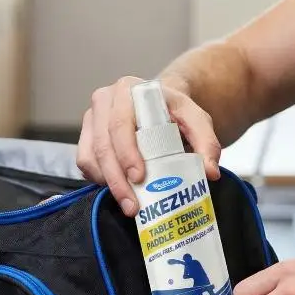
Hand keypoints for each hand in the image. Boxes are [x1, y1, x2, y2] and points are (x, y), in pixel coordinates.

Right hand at [75, 76, 221, 216]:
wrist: (160, 105)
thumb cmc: (175, 111)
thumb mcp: (197, 120)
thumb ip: (207, 142)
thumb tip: (210, 172)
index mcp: (128, 89)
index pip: (120, 123)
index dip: (126, 153)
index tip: (139, 177)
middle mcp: (104, 100)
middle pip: (102, 144)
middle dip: (116, 178)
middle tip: (132, 204)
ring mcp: (91, 118)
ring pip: (89, 156)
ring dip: (107, 183)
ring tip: (128, 203)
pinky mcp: (86, 136)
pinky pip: (84, 162)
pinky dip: (99, 179)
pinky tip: (119, 190)